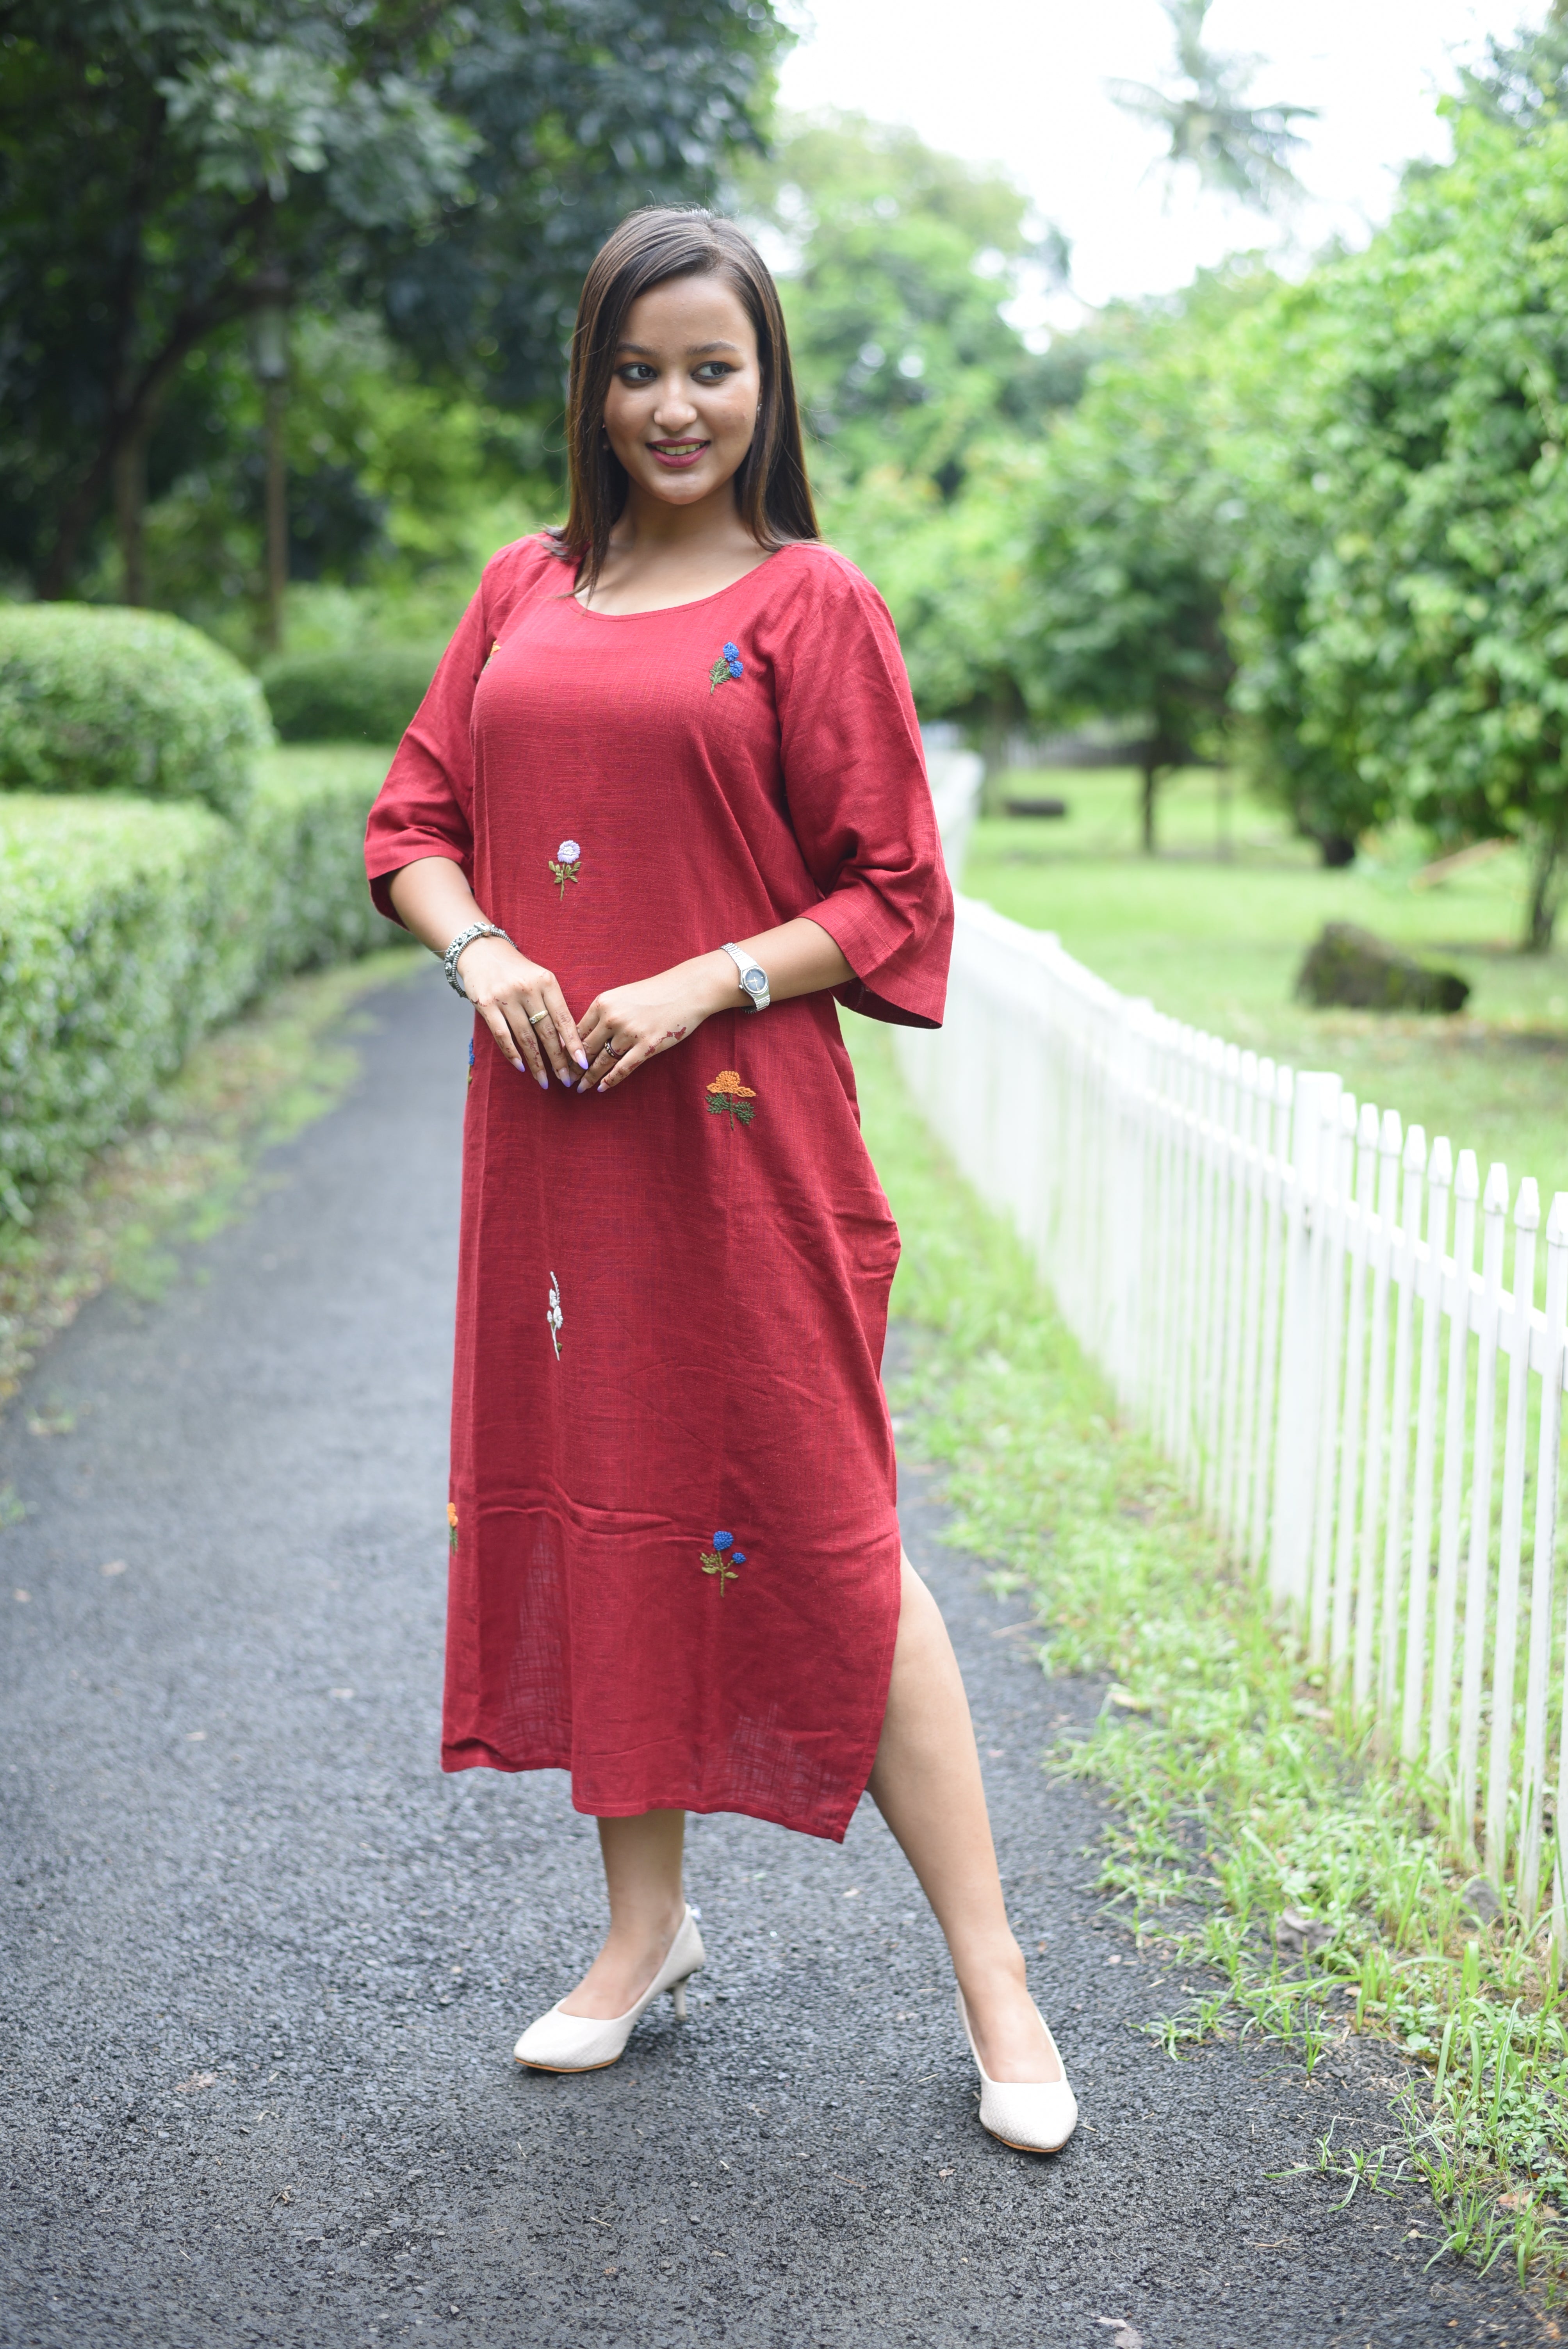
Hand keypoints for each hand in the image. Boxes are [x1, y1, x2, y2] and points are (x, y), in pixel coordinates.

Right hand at [456, 936, 589, 1089]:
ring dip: (536, 1063)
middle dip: (558, 1060)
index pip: (564, 1018)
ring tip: (544, 1081)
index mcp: (546, 982)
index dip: (574, 1043)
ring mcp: (505, 997)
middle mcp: (527, 989)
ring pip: (525, 1038)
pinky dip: (512, 1054)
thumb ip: (553, 1007)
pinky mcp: (486, 1004)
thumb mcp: (541, 981)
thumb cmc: (518, 972)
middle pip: (546, 1032)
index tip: (583, 1064)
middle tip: (566, 1079)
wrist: (483, 952)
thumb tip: (566, 1043)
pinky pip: (502, 1035)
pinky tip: (521, 1067)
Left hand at [575, 954, 736, 1093]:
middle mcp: (612, 1018)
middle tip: (566, 1080)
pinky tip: (602, 1088)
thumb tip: (586, 1034)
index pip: (577, 1031)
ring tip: (581, 1088)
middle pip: (586, 1049)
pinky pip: (624, 1068)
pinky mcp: (647, 1046)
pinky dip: (610, 1080)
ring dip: (590, 1077)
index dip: (566, 1049)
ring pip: (602, 1061)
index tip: (560, 1062)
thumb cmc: (654, 992)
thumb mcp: (622, 996)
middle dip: (575, 1067)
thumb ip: (604, 1013)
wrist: (686, 990)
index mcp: (602, 1003)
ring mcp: (630, 1033)